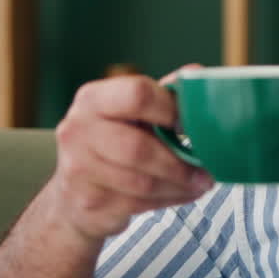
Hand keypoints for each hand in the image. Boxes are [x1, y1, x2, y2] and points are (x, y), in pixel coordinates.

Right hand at [50, 65, 213, 240]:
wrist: (73, 193)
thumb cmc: (112, 143)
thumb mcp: (132, 113)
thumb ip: (164, 94)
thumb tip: (197, 74)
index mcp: (93, 99)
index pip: (137, 94)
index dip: (171, 109)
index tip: (191, 124)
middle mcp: (78, 131)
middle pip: (138, 148)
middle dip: (178, 163)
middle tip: (205, 171)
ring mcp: (79, 169)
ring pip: (142, 182)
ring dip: (178, 186)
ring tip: (199, 184)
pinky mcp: (88, 201)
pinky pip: (139, 204)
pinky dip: (168, 200)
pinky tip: (180, 194)